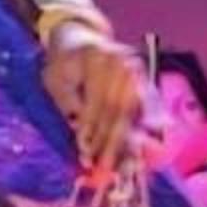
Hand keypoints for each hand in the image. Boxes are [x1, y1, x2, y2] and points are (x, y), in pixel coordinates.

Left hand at [42, 23, 144, 169]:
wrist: (80, 39)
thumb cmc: (63, 65)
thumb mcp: (56, 82)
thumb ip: (70, 105)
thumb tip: (84, 134)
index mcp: (97, 57)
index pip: (98, 101)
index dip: (94, 129)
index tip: (86, 154)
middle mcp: (123, 60)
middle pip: (120, 109)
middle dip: (112, 142)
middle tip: (105, 167)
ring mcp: (138, 68)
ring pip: (135, 112)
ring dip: (130, 142)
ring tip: (126, 166)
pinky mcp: (145, 78)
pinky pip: (148, 108)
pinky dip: (148, 129)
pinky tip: (151, 147)